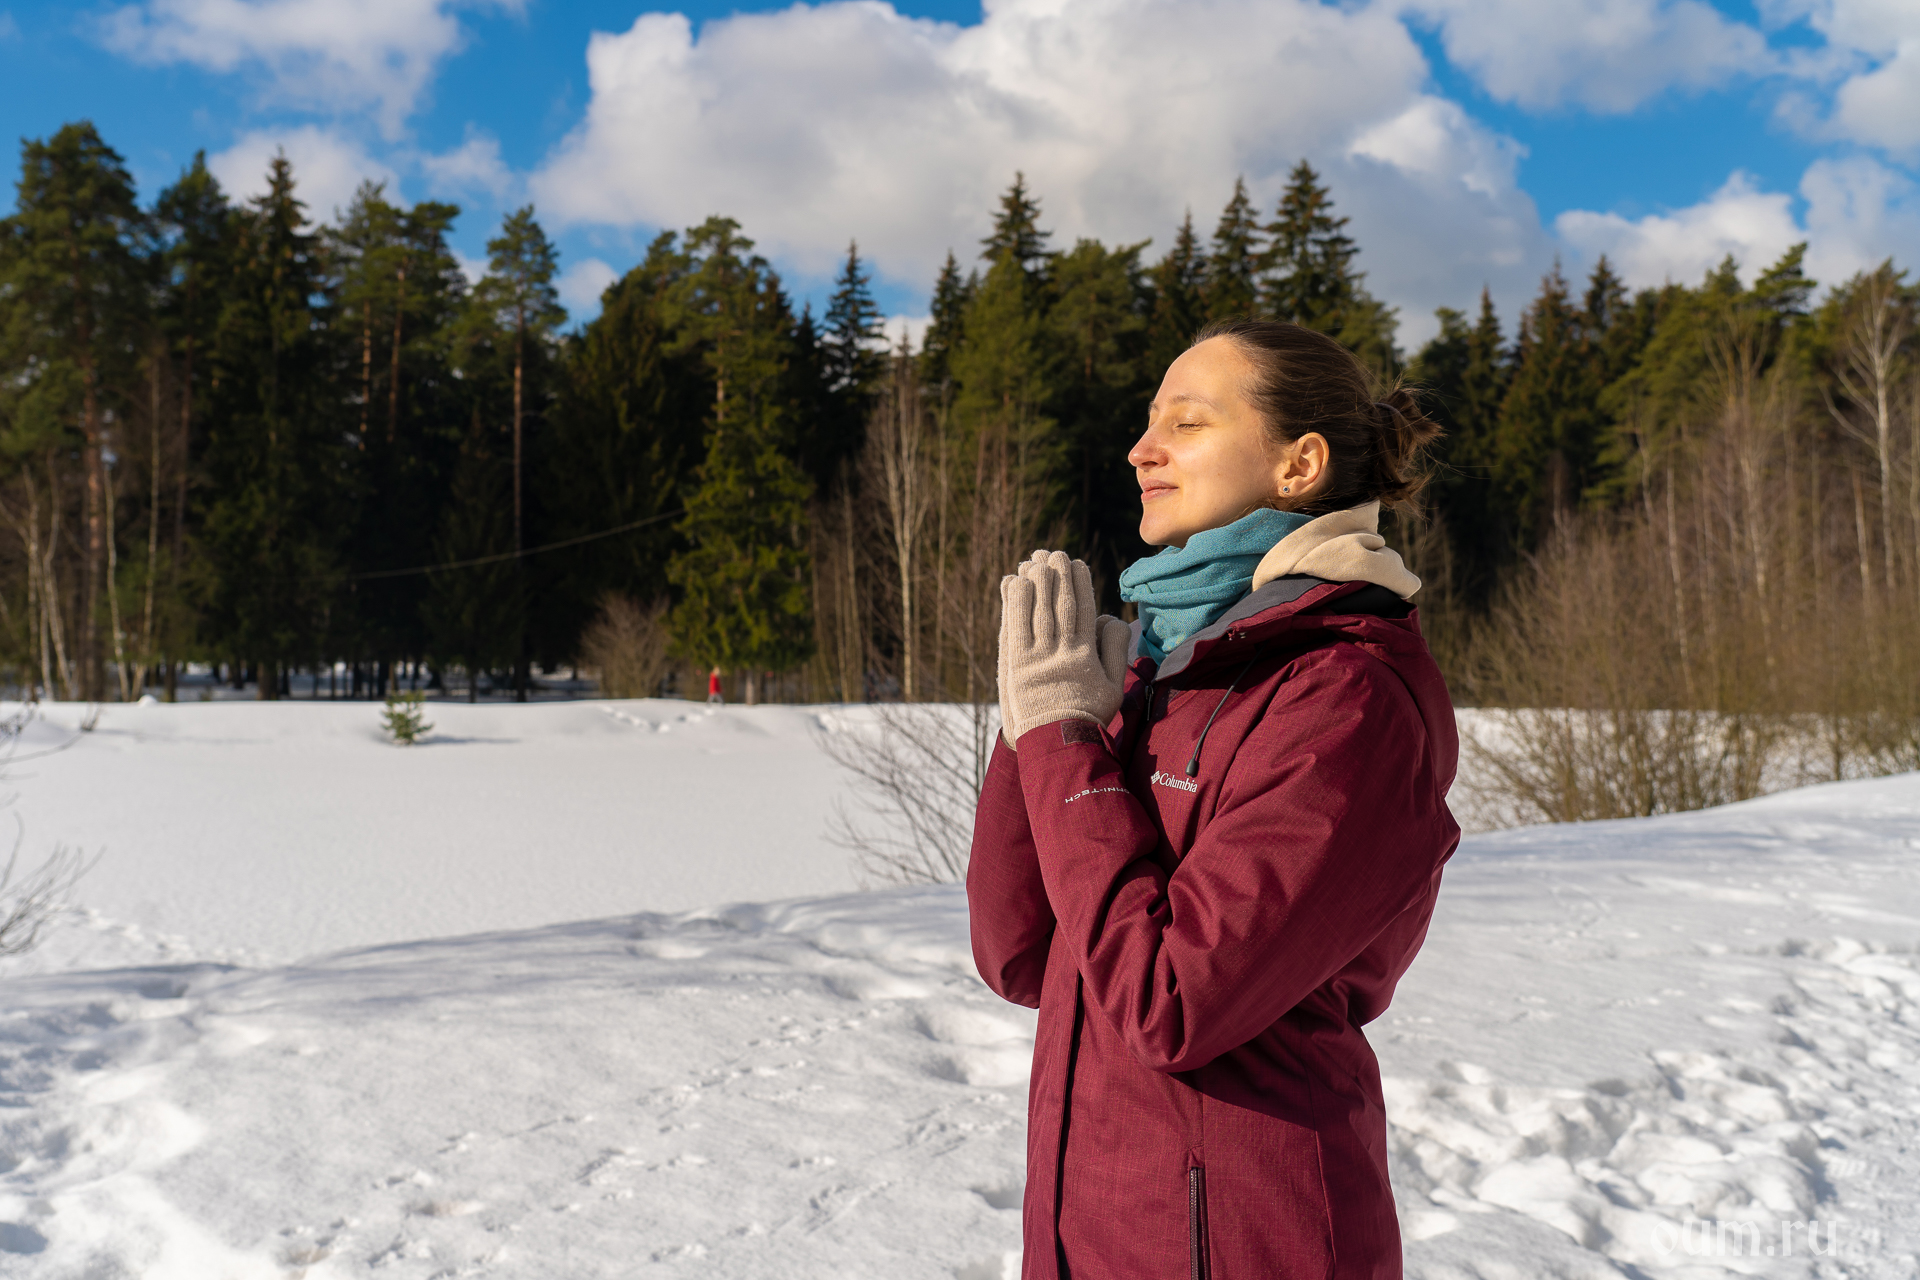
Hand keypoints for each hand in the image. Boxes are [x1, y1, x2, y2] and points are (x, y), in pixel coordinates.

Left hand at [997, 550, 1130, 747]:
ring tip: (1034, 560)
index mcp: (1085, 655)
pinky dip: (1013, 604)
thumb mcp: (1113, 685)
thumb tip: (1112, 617)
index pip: (1083, 611)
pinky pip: (1013, 628)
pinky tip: (1013, 583)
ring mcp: (1035, 658)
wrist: (1059, 744)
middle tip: (1054, 553)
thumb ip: (1114, 650)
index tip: (1077, 564)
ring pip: (1035, 612)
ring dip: (1035, 583)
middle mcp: (1059, 652)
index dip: (1080, 584)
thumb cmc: (1089, 716)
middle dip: (1057, 576)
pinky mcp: (1014, 666)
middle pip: (1058, 606)